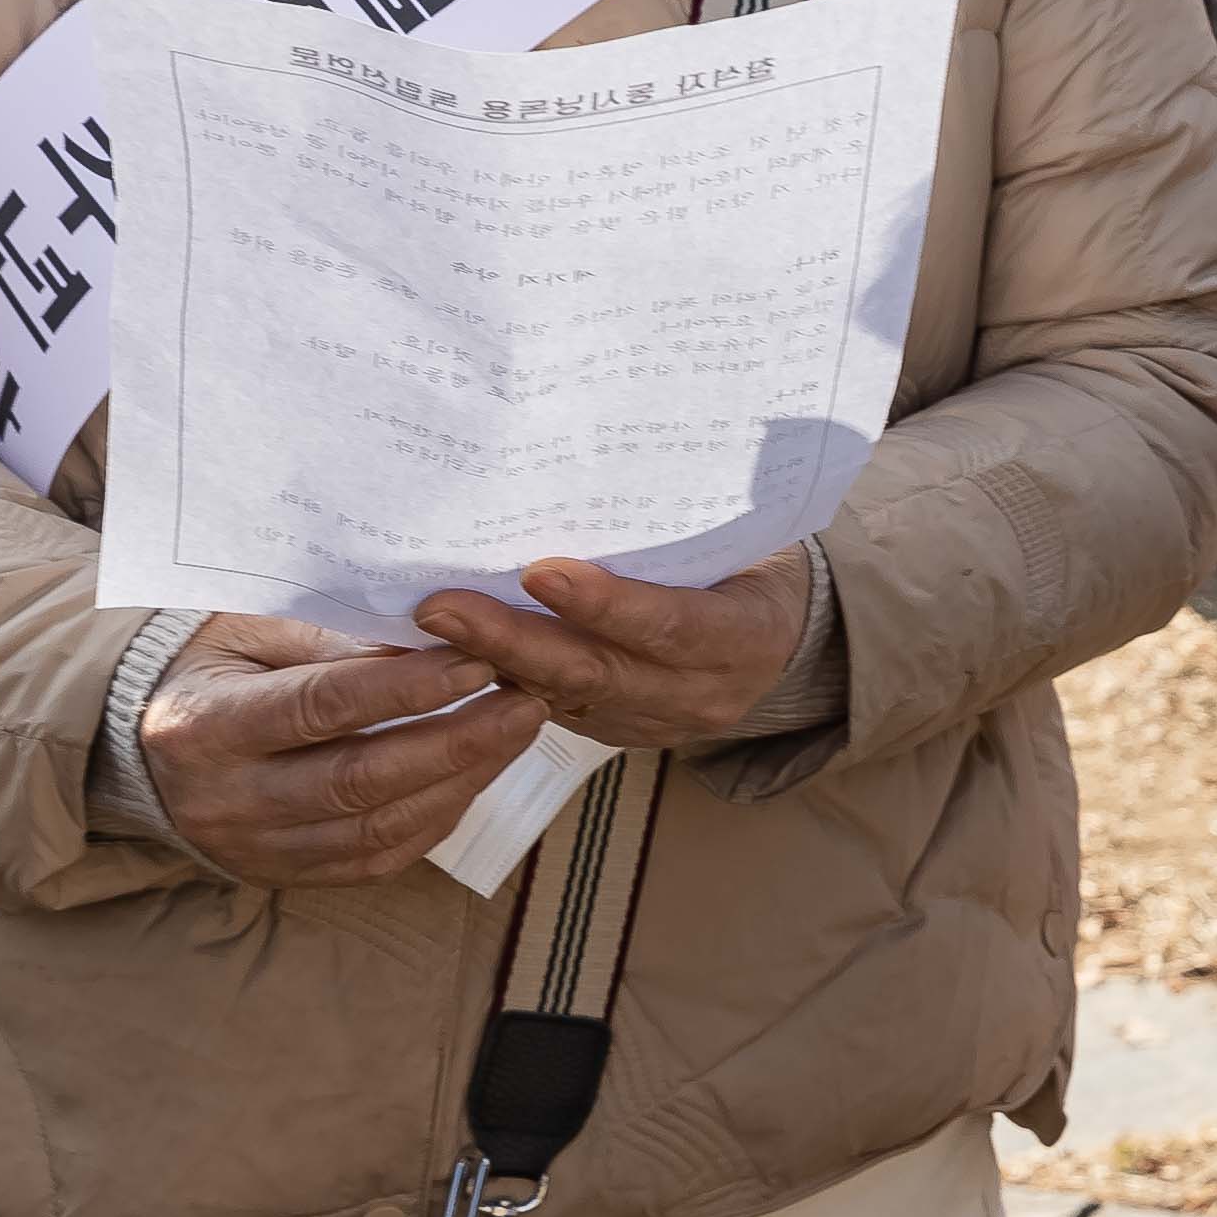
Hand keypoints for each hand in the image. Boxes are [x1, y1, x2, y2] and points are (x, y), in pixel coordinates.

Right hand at [135, 615, 550, 887]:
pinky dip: (435, 819)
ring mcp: (251, 848)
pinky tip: (476, 775)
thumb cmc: (213, 663)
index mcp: (206, 725)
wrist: (144, 739)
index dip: (407, 688)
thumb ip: (334, 640)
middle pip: (358, 781)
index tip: (480, 660)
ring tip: (516, 732)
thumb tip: (436, 644)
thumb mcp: (252, 629)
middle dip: (456, 743)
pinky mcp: (281, 875)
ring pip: (375, 829)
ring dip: (461, 782)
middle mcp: (224, 799)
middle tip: (526, 702)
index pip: (321, 708)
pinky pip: (374, 859)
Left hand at [414, 550, 812, 753]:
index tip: (539, 572)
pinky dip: (499, 682)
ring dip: (490, 662)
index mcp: (745, 637)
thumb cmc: (754, 565)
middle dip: (512, 640)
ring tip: (429, 629)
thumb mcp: (743, 545)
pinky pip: (552, 712)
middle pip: (596, 672)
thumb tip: (586, 482)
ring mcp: (657, 723)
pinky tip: (446, 656)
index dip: (605, 605)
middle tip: (442, 606)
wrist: (787, 638)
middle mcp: (701, 693)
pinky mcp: (619, 734)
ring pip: (563, 698)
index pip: (670, 625)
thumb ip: (677, 537)